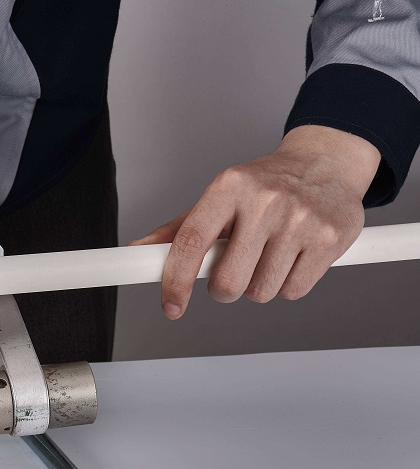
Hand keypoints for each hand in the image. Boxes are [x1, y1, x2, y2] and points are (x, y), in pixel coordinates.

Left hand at [130, 125, 380, 318]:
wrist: (325, 163)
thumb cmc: (264, 185)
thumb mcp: (219, 197)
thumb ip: (180, 229)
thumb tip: (139, 252)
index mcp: (228, 187)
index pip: (191, 242)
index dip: (176, 280)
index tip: (171, 306)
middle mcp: (264, 200)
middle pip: (228, 281)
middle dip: (224, 289)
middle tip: (232, 273)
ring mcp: (299, 220)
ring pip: (261, 291)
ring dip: (258, 286)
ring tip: (268, 256)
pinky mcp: (329, 238)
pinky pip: (293, 291)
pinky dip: (287, 285)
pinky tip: (292, 258)